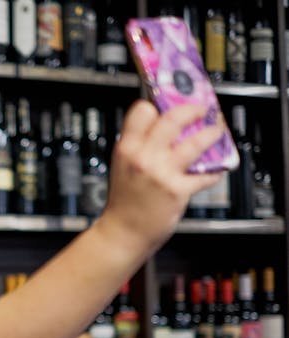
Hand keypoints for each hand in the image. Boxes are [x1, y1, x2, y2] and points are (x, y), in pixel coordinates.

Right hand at [101, 100, 224, 249]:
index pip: (143, 111)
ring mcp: (161, 173)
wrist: (123, 231)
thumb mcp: (122, 166)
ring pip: (195, 142)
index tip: (169, 104)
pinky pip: (205, 174)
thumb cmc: (124, 201)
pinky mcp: (177, 190)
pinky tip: (215, 170)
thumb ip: (139, 146)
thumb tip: (163, 128)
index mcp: (126, 148)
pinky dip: (214, 171)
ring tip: (216, 132)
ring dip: (212, 134)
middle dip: (192, 110)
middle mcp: (143, 157)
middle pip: (173, 118)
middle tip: (201, 110)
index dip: (158, 104)